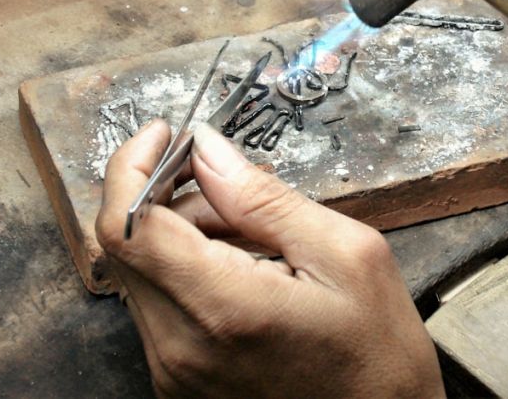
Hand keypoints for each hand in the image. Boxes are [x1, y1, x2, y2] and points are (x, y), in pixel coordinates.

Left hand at [96, 120, 443, 397]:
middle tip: (232, 182)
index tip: (165, 134)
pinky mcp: (177, 379)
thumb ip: (265, 198)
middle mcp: (180, 348)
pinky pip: (159, 300)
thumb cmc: (378, 356)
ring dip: (183, 231)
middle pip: (129, 242)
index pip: (129, 226)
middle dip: (171, 194)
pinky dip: (188, 265)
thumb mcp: (348, 255)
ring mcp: (173, 370)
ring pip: (143, 268)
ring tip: (254, 232)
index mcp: (223, 309)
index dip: (132, 167)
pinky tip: (243, 264)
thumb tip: (208, 150)